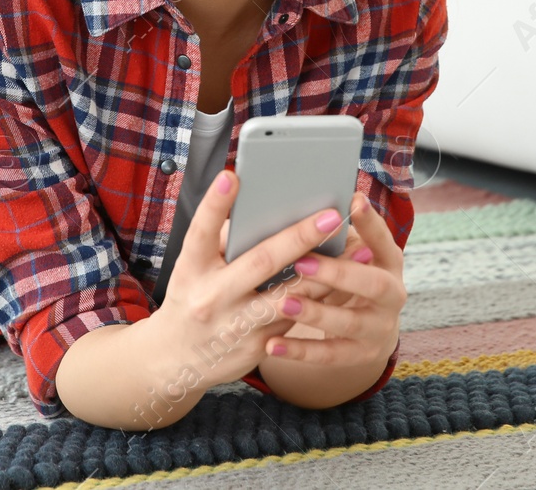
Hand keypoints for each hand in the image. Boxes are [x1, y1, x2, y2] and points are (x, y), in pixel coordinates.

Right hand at [150, 168, 349, 389]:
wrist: (177, 358)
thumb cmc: (193, 296)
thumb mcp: (193, 267)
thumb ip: (221, 240)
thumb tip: (259, 207)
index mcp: (190, 267)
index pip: (201, 230)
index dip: (215, 203)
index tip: (233, 175)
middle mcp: (210, 295)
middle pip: (260, 261)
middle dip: (299, 237)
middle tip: (331, 216)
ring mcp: (234, 324)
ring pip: (289, 295)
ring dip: (327, 273)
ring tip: (358, 251)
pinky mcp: (255, 346)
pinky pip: (295, 317)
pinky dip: (321, 297)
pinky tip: (346, 282)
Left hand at [260, 191, 404, 367]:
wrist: (370, 328)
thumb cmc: (348, 276)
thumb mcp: (351, 255)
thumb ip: (335, 239)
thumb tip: (299, 210)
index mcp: (389, 262)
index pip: (384, 239)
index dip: (370, 222)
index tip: (353, 200)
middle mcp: (393, 295)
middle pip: (372, 284)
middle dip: (337, 273)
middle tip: (302, 262)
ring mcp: (379, 328)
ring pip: (349, 322)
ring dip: (315, 313)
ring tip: (283, 303)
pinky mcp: (361, 355)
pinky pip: (329, 355)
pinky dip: (299, 351)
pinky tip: (271, 345)